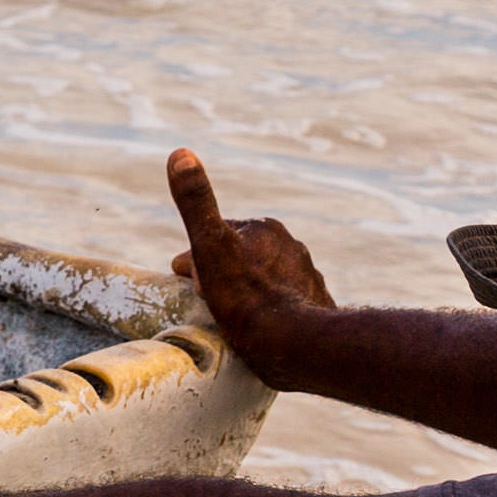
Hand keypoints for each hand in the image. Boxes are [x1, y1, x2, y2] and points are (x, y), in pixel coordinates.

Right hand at [166, 147, 334, 373]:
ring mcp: (306, 275)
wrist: (295, 343)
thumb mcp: (209, 246)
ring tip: (234, 320)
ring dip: (246, 293)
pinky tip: (261, 330)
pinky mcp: (316, 304)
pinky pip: (284, 301)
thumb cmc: (245, 296)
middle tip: (208, 303)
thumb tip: (180, 152)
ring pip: (263, 279)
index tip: (186, 282)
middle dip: (221, 274)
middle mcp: (290, 245)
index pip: (218, 236)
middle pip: (241, 257)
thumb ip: (195, 201)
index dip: (196, 259)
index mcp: (263, 227)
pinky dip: (270, 311)